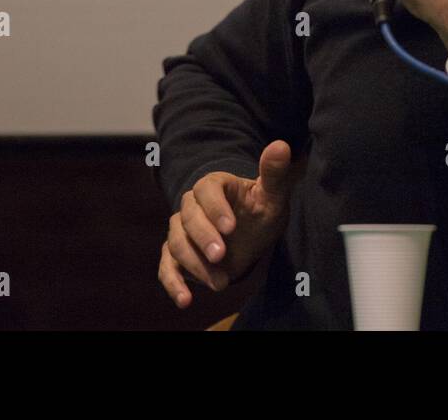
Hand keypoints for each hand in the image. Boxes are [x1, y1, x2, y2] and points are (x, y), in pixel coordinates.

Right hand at [158, 140, 302, 308]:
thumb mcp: (272, 196)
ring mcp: (182, 231)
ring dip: (195, 264)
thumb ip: (274, 173)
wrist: (251, 237)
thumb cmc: (261, 212)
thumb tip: (280, 145)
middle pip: (187, 218)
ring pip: (176, 244)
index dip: (215, 208)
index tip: (230, 227)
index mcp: (214, 186)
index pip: (206, 190)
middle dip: (203, 238)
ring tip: (221, 283)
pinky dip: (173, 284)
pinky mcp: (176, 255)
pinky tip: (185, 300)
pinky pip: (167, 267)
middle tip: (221, 256)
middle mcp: (193, 206)